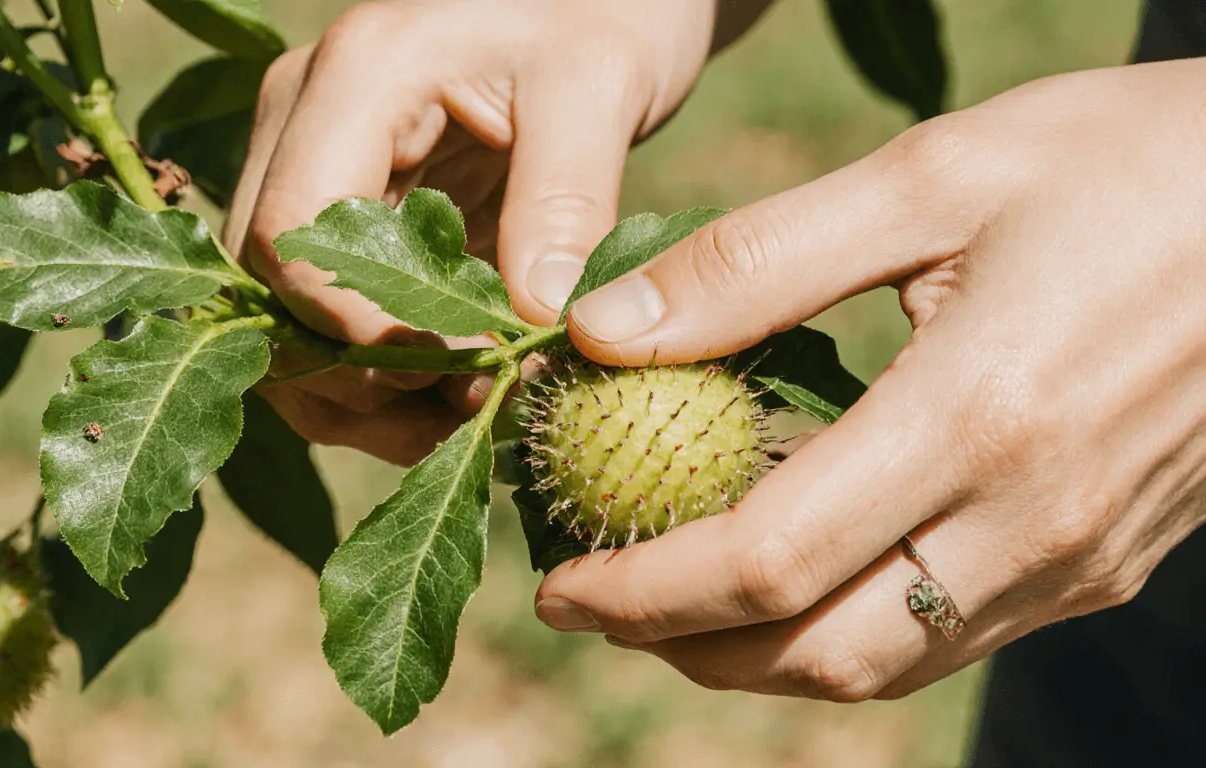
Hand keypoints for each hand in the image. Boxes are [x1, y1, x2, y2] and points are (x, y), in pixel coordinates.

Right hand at [225, 0, 766, 464]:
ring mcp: (314, 165)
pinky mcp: (346, 210)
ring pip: (282, 319)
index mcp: (356, 77)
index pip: (291, 233)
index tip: (467, 373)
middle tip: (467, 413)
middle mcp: (304, 120)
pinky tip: (452, 400)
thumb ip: (564, 201)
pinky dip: (378, 377)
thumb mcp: (600, 88)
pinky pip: (325, 316)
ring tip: (463, 421)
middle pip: (267, 291)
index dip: (358, 333)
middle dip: (354, 379)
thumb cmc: (601, 13)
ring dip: (358, 396)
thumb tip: (536, 325)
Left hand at [533, 59, 1205, 701]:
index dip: (644, 591)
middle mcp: (1033, 520)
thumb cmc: (1114, 163)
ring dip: (758, 655)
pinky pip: (948, 635)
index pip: (767, 561)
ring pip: (884, 665)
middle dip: (682, 648)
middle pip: (819, 653)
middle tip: (594, 599)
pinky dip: (845, 630)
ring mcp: (1077, 559)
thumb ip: (752, 266)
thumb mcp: (927, 177)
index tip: (561, 584)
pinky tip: (793, 577)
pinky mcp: (1103, 563)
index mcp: (978, 417)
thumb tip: (603, 333)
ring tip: (671, 598)